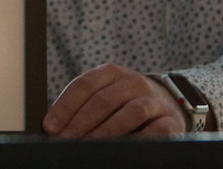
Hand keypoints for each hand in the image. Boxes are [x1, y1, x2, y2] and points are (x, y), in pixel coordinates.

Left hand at [42, 63, 185, 137]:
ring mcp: (154, 100)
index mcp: (112, 73)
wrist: (170, 105)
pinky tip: (123, 149)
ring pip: (130, 112)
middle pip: (103, 100)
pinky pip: (156, 130)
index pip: (84, 85)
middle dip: (80, 122)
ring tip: (89, 145)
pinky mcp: (171, 121)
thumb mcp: (106, 95)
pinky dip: (140, 140)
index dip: (65, 106)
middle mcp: (134, 82)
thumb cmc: (126, 103)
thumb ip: (84, 106)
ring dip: (107, 131)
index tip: (50, 126)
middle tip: (65, 140)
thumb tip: (54, 127)